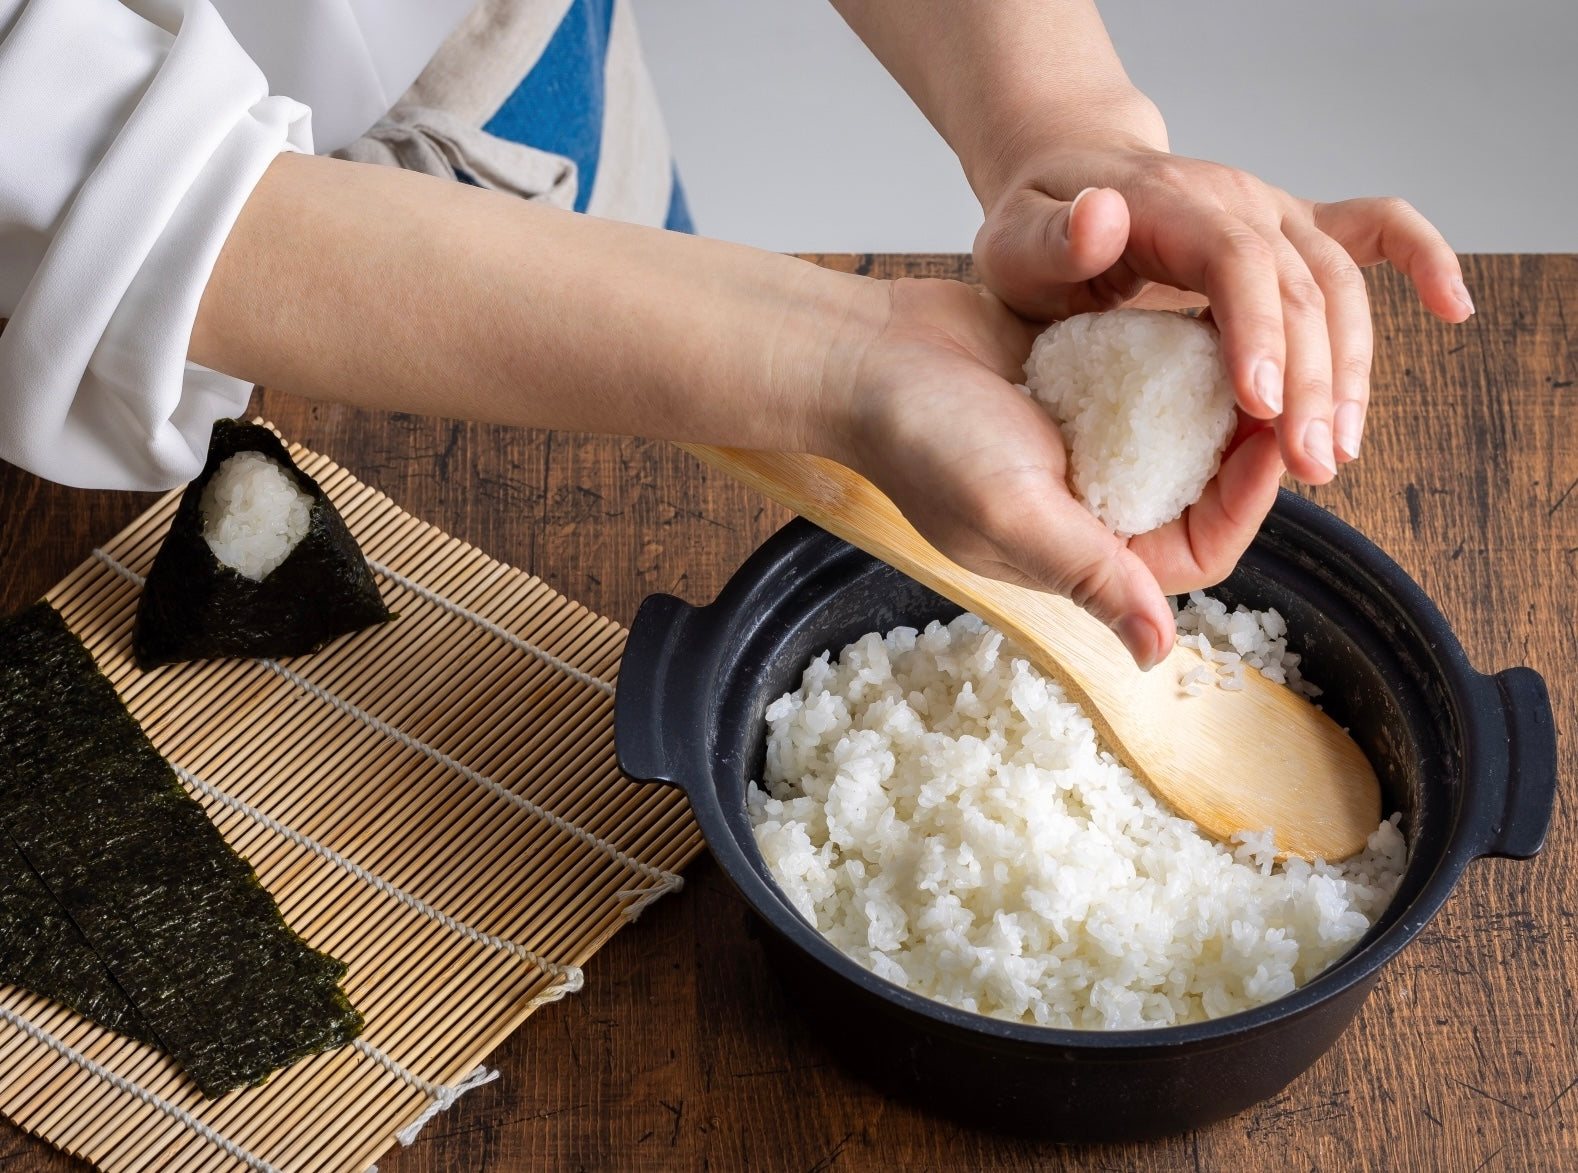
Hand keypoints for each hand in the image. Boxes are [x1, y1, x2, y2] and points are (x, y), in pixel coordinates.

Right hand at [826, 278, 1284, 668]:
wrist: (863, 356)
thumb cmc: (922, 440)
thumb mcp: (1010, 511)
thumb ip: (1088, 573)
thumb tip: (1158, 654)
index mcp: (1082, 554)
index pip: (1196, 552)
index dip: (1245, 507)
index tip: (1271, 446)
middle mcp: (1092, 506)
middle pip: (1200, 492)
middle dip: (1245, 447)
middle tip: (1282, 389)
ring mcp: (1086, 445)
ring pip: (1182, 433)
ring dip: (1220, 397)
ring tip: (1255, 349)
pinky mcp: (1077, 387)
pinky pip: (1147, 380)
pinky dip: (1175, 356)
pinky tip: (1201, 316)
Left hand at [971, 145, 1471, 483]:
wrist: (1066, 184)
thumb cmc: (1034, 228)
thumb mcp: (1014, 242)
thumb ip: (1050, 244)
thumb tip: (1103, 217)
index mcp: (1175, 205)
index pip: (1236, 261)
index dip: (1258, 332)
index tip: (1260, 407)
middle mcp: (1240, 202)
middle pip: (1302, 287)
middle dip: (1313, 381)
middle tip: (1310, 464)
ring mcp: (1275, 214)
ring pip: (1341, 287)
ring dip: (1351, 371)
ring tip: (1334, 452)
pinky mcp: (1293, 234)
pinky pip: (1374, 235)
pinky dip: (1422, 262)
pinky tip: (1452, 309)